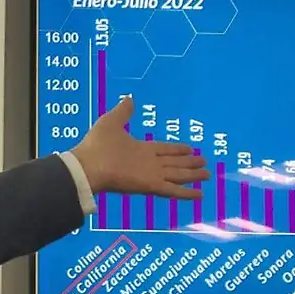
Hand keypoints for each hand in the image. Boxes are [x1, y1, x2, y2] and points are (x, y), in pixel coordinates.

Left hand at [70, 96, 209, 198]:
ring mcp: (150, 175)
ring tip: (207, 175)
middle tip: (205, 163)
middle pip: (174, 163)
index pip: (164, 149)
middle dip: (189, 164)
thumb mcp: (111, 122)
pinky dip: (186, 193)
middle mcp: (148, 163)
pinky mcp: (150, 185)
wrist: (87, 165)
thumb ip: (123, 112)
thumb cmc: (97, 145)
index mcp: (140, 149)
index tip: (190, 148)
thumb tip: (130, 98)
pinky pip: (172, 189)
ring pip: (177, 175)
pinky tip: (200, 194)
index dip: (177, 149)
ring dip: (192, 175)